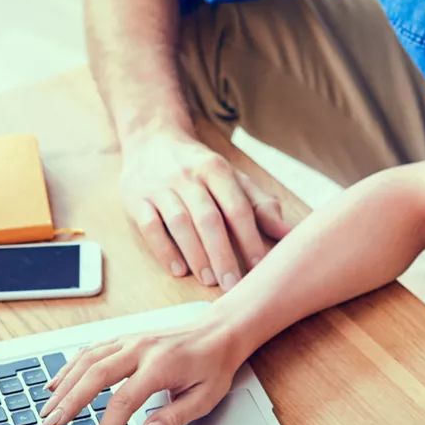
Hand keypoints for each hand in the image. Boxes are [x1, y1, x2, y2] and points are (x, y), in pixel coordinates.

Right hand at [39, 312, 250, 424]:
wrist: (218, 332)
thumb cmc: (213, 365)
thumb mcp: (206, 398)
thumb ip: (175, 417)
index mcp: (160, 366)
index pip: (123, 400)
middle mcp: (141, 349)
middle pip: (95, 375)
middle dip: (70, 402)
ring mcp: (130, 340)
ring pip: (88, 360)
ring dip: (64, 385)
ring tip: (48, 410)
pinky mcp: (125, 339)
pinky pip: (91, 351)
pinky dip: (70, 367)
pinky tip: (56, 383)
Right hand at [119, 130, 290, 288]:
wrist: (151, 138)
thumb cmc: (199, 168)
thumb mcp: (232, 178)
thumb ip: (260, 205)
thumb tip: (288, 233)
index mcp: (216, 170)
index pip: (237, 208)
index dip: (249, 239)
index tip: (259, 268)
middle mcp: (188, 177)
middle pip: (209, 219)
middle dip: (223, 255)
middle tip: (232, 286)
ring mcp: (160, 187)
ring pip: (180, 224)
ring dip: (196, 255)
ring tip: (209, 281)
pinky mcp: (136, 198)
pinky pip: (150, 226)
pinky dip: (164, 250)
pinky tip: (178, 270)